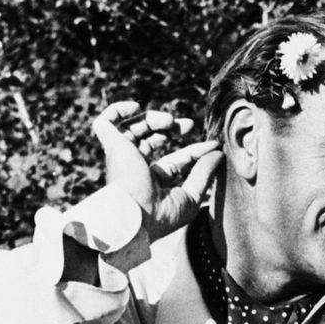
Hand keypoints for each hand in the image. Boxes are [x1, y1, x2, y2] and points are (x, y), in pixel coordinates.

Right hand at [91, 101, 223, 240]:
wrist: (135, 216)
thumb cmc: (163, 215)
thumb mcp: (191, 195)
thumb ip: (204, 173)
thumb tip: (218, 153)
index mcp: (153, 182)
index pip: (176, 160)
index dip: (194, 151)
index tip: (213, 144)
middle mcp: (136, 168)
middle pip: (152, 139)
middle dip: (171, 128)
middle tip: (189, 125)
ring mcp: (122, 157)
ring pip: (134, 129)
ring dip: (153, 118)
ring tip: (169, 121)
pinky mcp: (112, 146)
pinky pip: (106, 122)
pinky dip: (119, 110)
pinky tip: (136, 107)